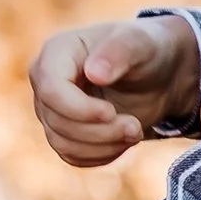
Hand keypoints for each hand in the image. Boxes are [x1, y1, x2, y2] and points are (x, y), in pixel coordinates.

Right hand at [28, 12, 200, 165]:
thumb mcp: (139, 44)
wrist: (155, 75)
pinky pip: (72, 156)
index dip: (81, 109)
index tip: (113, 112)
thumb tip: (94, 73)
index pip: (51, 90)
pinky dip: (102, 155)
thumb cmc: (145, 51)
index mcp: (56, 52)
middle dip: (100, 131)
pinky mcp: (62, 132)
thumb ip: (119, 52)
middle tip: (135, 126)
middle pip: (57, 121)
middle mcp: (45, 81)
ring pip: (63, 143)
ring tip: (135, 131)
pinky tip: (124, 140)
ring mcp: (51, 109)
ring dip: (104, 145)